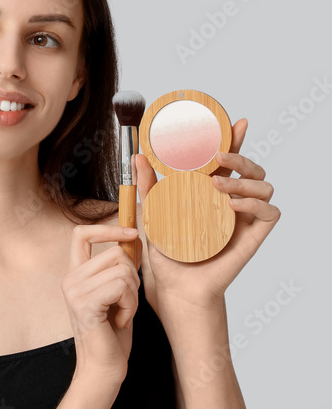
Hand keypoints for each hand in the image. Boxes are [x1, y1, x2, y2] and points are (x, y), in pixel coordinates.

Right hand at [62, 224, 141, 384]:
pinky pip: (122, 287)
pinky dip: (130, 305)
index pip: (81, 234)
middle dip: (133, 276)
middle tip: (126, 302)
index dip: (108, 228)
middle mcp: (70, 279)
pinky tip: (120, 320)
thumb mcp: (117, 294)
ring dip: (133, 295)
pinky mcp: (85, 303)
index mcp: (75, 274)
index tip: (132, 232)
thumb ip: (119, 268)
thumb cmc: (112, 334)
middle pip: (115, 253)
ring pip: (122, 270)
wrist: (103, 368)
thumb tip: (134, 238)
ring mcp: (74, 291)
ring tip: (122, 313)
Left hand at [134, 117, 281, 320]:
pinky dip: (255, 202)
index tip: (236, 121)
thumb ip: (147, 186)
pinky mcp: (253, 236)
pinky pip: (270, 211)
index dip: (236, 139)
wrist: (176, 287)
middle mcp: (231, 202)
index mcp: (211, 194)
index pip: (228, 161)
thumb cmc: (166, 254)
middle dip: (240, 155)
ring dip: (245, 178)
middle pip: (252, 167)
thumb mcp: (151, 214)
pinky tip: (232, 203)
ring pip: (264, 185)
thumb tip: (138, 156)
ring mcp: (244, 218)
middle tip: (218, 156)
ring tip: (217, 185)